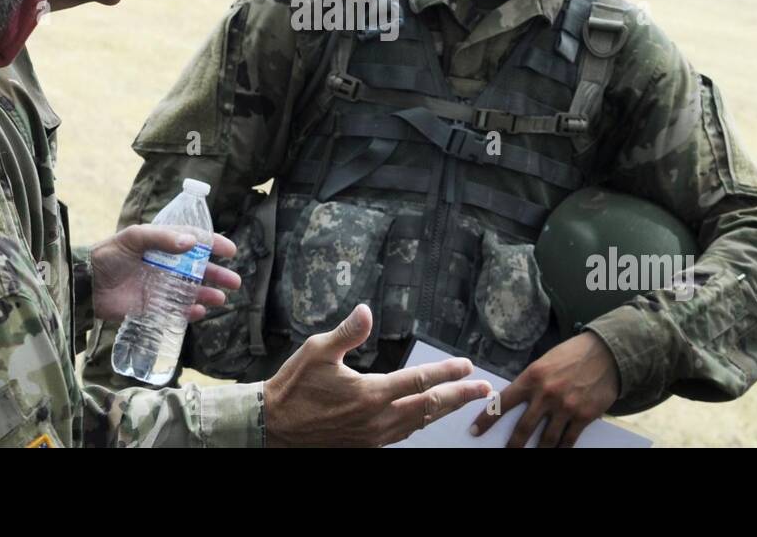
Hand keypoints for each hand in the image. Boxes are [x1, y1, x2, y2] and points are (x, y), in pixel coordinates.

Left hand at [89, 225, 239, 322]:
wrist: (86, 283)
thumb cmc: (108, 255)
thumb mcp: (133, 238)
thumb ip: (162, 238)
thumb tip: (192, 242)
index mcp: (163, 244)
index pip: (194, 242)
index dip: (213, 244)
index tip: (230, 250)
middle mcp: (167, 266)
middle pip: (199, 270)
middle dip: (218, 275)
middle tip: (234, 281)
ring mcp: (161, 288)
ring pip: (192, 292)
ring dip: (208, 295)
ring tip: (221, 298)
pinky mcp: (153, 308)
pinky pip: (177, 311)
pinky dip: (189, 312)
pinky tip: (198, 312)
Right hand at [263, 304, 492, 446]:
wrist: (273, 426)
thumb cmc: (294, 386)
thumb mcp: (317, 351)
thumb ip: (348, 332)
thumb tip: (367, 311)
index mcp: (370, 393)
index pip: (419, 381)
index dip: (446, 372)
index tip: (467, 366)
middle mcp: (377, 419)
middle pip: (430, 407)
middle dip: (460, 396)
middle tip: (484, 389)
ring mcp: (373, 436)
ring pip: (419, 423)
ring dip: (444, 411)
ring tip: (462, 401)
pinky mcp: (365, 444)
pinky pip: (403, 434)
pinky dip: (421, 422)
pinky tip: (426, 416)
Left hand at [471, 331, 619, 447]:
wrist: (605, 354)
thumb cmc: (571, 356)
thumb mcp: (544, 363)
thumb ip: (530, 383)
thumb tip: (515, 402)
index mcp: (532, 377)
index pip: (503, 402)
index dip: (487, 419)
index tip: (475, 430)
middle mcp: (546, 394)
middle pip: (523, 428)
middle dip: (512, 445)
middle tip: (506, 453)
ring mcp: (565, 407)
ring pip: (546, 439)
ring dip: (537, 452)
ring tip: (529, 456)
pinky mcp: (583, 416)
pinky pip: (567, 440)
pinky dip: (560, 449)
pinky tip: (555, 452)